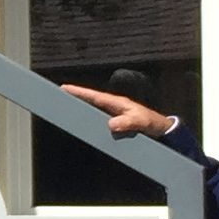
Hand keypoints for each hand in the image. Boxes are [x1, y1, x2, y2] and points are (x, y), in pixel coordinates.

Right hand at [57, 83, 177, 141]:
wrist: (161, 130)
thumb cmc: (151, 122)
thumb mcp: (141, 122)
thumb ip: (128, 122)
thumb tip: (110, 125)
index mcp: (117, 103)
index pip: (94, 96)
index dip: (79, 92)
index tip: (64, 88)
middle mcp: (113, 107)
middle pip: (90, 101)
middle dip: (75, 97)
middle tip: (58, 96)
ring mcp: (113, 114)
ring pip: (92, 110)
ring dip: (80, 108)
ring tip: (64, 109)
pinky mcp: (115, 122)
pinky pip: (98, 119)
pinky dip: (89, 119)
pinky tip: (82, 123)